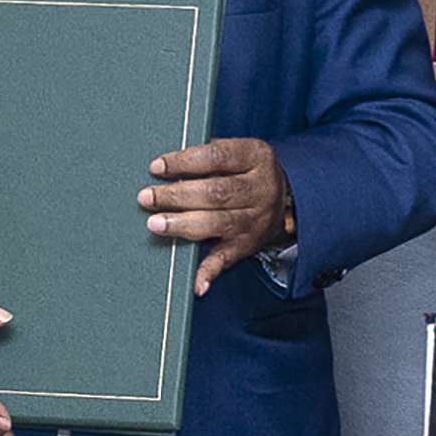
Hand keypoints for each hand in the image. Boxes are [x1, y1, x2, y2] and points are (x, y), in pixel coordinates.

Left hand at [140, 137, 295, 293]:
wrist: (288, 201)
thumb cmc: (248, 173)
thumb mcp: (239, 153)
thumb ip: (208, 154)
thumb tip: (166, 164)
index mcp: (256, 158)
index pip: (218, 156)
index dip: (185, 162)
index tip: (157, 167)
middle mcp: (260, 189)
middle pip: (216, 192)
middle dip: (177, 195)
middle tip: (147, 197)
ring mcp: (255, 220)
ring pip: (217, 223)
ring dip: (183, 224)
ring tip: (155, 223)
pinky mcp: (248, 246)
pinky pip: (226, 259)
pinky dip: (209, 272)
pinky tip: (194, 282)